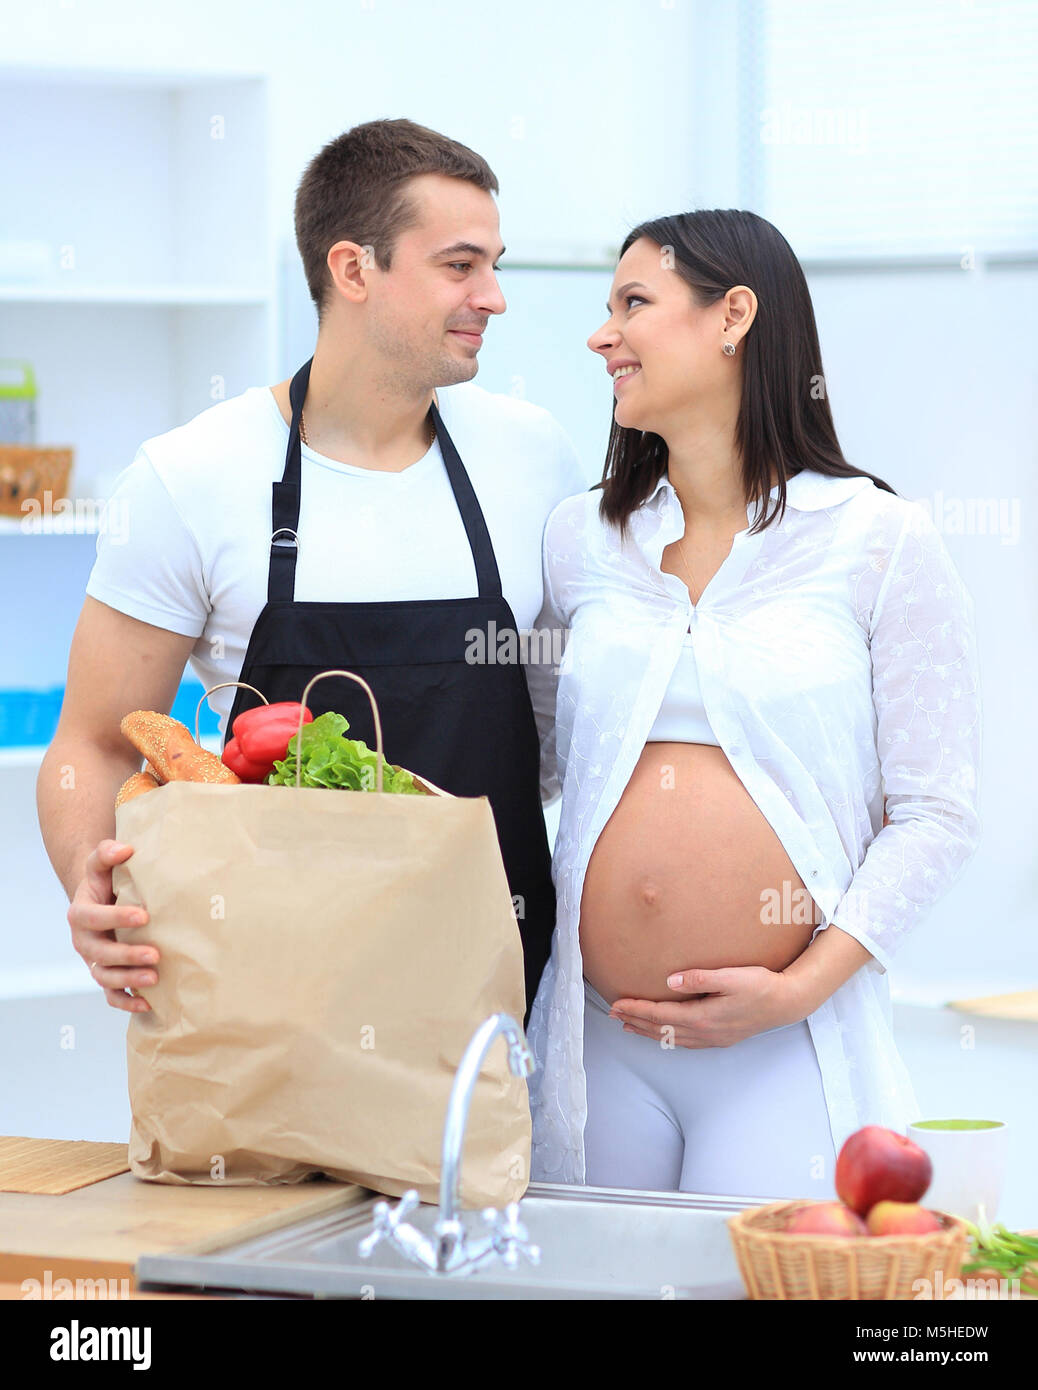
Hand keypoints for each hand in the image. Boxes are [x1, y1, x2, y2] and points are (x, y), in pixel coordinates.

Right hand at [67, 840, 156, 1012]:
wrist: (102, 900)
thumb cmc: (106, 880)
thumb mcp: (101, 863)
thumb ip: (107, 853)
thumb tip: (126, 849)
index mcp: (80, 914)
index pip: (93, 917)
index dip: (116, 917)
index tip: (144, 915)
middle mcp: (84, 941)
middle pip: (100, 953)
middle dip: (127, 955)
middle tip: (155, 954)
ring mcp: (94, 961)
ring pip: (105, 977)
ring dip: (128, 980)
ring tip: (154, 978)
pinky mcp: (105, 975)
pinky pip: (111, 995)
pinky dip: (126, 1003)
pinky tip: (148, 1004)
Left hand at [609, 965, 805, 1048]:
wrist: (787, 1003)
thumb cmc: (761, 985)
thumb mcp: (731, 976)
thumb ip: (699, 978)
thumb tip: (669, 981)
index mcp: (703, 1017)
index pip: (660, 1014)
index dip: (636, 1009)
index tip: (617, 1003)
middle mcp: (705, 1033)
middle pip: (661, 1029)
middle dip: (635, 1020)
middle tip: (612, 1014)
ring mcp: (713, 1039)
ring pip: (671, 1038)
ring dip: (648, 1031)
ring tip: (628, 1025)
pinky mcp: (720, 1038)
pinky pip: (685, 1041)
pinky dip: (667, 1037)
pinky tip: (662, 1034)